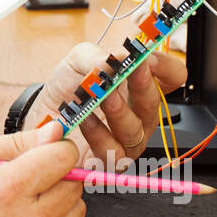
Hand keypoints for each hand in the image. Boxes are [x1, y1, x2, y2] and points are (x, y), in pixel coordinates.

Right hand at [0, 120, 86, 216]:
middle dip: (59, 173)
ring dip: (60, 199)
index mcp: (8, 188)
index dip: (58, 147)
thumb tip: (55, 131)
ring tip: (30, 199)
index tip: (46, 150)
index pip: (64, 158)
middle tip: (33, 175)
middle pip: (75, 183)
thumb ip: (18, 141)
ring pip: (77, 209)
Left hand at [31, 42, 187, 170]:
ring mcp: (128, 139)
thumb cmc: (67, 87)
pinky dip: (97, 134)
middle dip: (143, 85)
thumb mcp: (79, 60)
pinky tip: (84, 119)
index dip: (165, 66)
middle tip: (129, 71)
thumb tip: (119, 57)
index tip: (147, 57)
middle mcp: (140, 114)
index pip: (172, 76)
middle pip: (157, 103)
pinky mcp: (109, 160)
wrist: (44, 114)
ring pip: (136, 131)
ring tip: (101, 96)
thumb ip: (99, 56)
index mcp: (140, 86)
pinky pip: (113, 152)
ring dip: (119, 111)